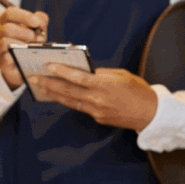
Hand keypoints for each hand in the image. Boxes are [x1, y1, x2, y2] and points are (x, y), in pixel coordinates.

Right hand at [0, 6, 48, 89]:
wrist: (25, 63)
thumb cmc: (29, 42)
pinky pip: (6, 58)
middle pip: (7, 28)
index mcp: (5, 21)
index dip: (24, 17)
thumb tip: (40, 20)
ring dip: (22, 44)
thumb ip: (40, 21)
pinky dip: (18, 56)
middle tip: (38, 39)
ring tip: (33, 48)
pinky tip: (27, 57)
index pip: (9, 13)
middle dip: (26, 33)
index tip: (37, 23)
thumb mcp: (37, 29)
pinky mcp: (1, 62)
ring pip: (5, 42)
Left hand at [30, 65, 157, 131]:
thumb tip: (87, 72)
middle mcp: (97, 99)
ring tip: (41, 87)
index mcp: (104, 85)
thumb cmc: (139, 91)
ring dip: (54, 94)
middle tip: (34, 78)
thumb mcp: (122, 75)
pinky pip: (79, 107)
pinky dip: (68, 100)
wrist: (151, 115)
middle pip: (67, 91)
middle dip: (48, 83)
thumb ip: (102, 73)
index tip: (47, 65)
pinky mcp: (98, 118)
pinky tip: (60, 95)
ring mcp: (96, 111)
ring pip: (69, 101)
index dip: (60, 71)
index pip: (77, 77)